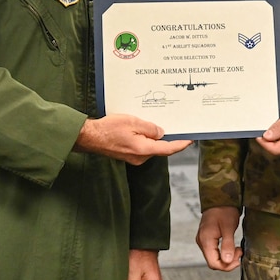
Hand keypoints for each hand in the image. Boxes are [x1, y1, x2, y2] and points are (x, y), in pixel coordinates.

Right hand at [74, 114, 191, 164]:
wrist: (90, 137)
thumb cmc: (108, 129)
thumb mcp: (133, 122)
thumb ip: (150, 128)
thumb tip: (161, 132)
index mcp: (143, 149)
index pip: (168, 149)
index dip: (180, 144)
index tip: (190, 140)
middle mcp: (140, 157)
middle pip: (159, 147)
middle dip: (166, 137)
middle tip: (172, 124)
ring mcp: (134, 157)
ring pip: (150, 146)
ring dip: (152, 136)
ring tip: (149, 122)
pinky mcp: (128, 155)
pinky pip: (141, 146)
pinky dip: (144, 138)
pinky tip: (140, 128)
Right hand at [196, 205, 241, 271]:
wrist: (220, 198)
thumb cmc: (224, 210)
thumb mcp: (229, 227)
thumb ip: (227, 245)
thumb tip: (228, 261)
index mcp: (205, 240)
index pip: (213, 263)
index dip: (227, 266)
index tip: (238, 258)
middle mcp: (201, 241)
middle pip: (213, 262)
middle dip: (228, 262)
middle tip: (239, 253)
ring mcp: (203, 240)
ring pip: (214, 258)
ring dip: (226, 258)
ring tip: (237, 249)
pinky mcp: (206, 238)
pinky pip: (214, 251)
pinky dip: (223, 253)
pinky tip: (231, 248)